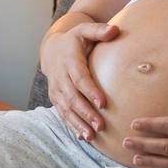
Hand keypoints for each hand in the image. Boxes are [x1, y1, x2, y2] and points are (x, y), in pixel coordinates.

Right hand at [41, 20, 119, 140]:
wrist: (52, 50)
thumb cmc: (75, 40)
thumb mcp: (85, 30)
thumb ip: (99, 30)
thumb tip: (115, 31)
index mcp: (69, 61)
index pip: (79, 78)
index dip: (90, 91)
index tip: (103, 103)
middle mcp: (60, 77)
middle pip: (72, 98)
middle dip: (85, 113)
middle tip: (100, 125)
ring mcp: (56, 90)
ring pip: (66, 109)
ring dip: (78, 123)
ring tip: (91, 136)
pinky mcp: (56, 99)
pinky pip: (63, 114)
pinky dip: (72, 126)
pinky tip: (83, 137)